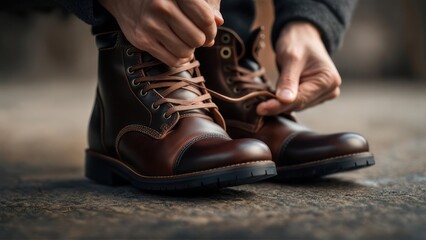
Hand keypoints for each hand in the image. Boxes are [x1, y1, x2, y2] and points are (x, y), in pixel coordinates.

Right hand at [98, 0, 222, 66]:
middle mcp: (162, 6)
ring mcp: (150, 24)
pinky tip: (176, 48)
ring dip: (189, 50)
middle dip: (200, 41)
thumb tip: (219, 22)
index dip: (212, 29)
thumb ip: (205, 5)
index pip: (205, 19)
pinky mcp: (142, 40)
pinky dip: (179, 58)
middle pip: (197, 38)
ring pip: (186, 52)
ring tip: (184, 41)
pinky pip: (172, 61)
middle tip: (194, 35)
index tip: (209, 30)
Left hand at [257, 22, 341, 115]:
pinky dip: (283, 101)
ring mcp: (322, 94)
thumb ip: (288, 80)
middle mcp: (329, 90)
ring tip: (263, 101)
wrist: (302, 36)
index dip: (279, 105)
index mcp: (328, 80)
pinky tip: (272, 99)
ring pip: (296, 106)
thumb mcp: (291, 58)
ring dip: (280, 104)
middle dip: (278, 105)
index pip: (300, 99)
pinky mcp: (314, 96)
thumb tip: (284, 101)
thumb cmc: (298, 42)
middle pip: (299, 105)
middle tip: (257, 106)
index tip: (260, 109)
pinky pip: (296, 103)